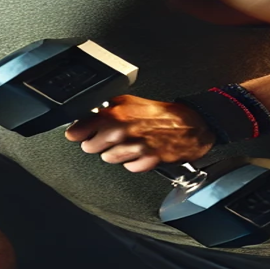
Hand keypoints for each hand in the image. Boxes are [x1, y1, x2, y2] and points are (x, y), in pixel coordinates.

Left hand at [65, 95, 215, 172]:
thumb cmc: (161, 113)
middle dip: (97, 143)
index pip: (78, 130)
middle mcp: (121, 131)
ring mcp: (133, 147)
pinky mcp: (146, 161)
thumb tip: (87, 114)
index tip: (79, 133)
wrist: (191, 124)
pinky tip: (140, 151)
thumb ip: (107, 108)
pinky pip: (128, 167)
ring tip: (128, 142)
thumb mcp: (130, 101)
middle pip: (90, 147)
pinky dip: (132, 161)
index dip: (78, 132)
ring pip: (108, 158)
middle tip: (109, 137)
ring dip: (115, 152)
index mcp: (115, 113)